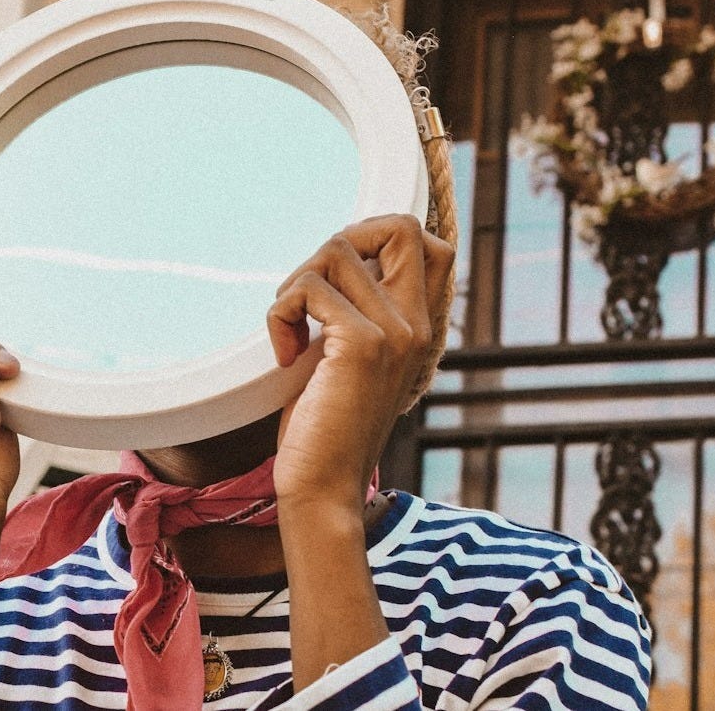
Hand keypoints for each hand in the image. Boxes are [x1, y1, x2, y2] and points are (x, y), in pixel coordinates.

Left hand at [267, 215, 453, 508]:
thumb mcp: (351, 360)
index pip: (433, 244)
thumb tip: (335, 262)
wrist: (323, 489)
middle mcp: (418, 325)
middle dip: (343, 238)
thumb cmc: (327, 428)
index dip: (381, 236)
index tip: (341, 276)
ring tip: (291, 329)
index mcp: (421, 328)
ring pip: (337, 250)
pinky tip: (285, 353)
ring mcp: (395, 332)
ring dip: (296, 282)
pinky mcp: (361, 345)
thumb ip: (358, 314)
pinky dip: (280, 314)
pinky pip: (308, 288)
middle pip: (401, 225)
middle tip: (314, 286)